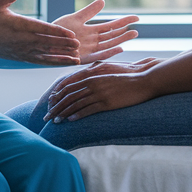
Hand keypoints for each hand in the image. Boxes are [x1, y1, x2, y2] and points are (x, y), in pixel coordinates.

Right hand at [0, 0, 79, 65]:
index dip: (56, 32)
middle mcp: (21, 40)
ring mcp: (22, 50)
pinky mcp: (22, 57)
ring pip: (45, 54)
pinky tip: (66, 63)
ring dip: (61, 56)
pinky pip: (40, 61)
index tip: (70, 33)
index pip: (41, 29)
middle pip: (46, 43)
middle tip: (79, 44)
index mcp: (17, 25)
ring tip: (77, 58)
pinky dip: (54, 62)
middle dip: (63, 44)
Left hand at [42, 58, 163, 121]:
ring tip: (56, 121)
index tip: (50, 103)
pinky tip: (70, 120)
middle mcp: (92, 82)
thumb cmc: (126, 75)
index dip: (57, 95)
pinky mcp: (106, 102)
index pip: (68, 85)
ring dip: (63, 113)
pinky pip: (88, 109)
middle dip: (56, 106)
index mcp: (91, 74)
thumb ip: (94, 73)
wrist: (143, 79)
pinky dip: (77, 115)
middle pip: (68, 95)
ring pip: (75, 103)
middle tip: (47, 116)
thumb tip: (84, 78)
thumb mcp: (108, 70)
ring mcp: (99, 92)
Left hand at [53, 0, 139, 63]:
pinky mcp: (83, 58)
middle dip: (125, 33)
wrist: (44, 41)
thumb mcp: (75, 18)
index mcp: (91, 31)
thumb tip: (103, 1)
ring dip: (121, 41)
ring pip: (109, 45)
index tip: (136, 17)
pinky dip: (109, 52)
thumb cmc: (58, 30)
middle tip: (137, 28)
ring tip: (133, 34)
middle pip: (112, 36)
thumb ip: (89, 11)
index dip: (123, 22)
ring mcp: (89, 50)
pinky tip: (119, 48)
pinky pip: (99, 56)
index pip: (111, 26)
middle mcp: (92, 41)